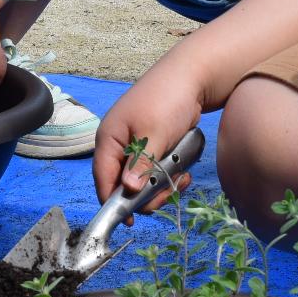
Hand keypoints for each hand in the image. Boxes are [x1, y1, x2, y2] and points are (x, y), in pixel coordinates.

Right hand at [92, 67, 203, 209]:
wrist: (194, 75)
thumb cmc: (166, 99)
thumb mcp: (153, 135)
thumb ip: (140, 165)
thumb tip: (128, 191)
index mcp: (109, 139)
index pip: (103, 178)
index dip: (114, 201)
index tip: (131, 220)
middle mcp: (119, 143)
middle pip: (125, 183)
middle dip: (147, 192)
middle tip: (168, 192)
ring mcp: (137, 144)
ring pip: (144, 179)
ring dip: (162, 183)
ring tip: (181, 176)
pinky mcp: (155, 144)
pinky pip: (157, 169)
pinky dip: (170, 173)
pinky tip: (184, 169)